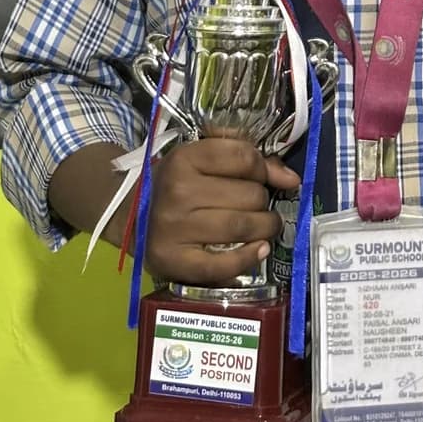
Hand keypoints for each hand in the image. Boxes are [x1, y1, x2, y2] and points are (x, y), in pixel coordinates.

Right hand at [145, 138, 300, 285]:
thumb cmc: (177, 182)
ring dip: (265, 228)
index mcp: (185, 158)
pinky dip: (249, 258)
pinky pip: (224, 264)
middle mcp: (178, 191)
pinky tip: (259, 250)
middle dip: (263, 200)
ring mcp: (175, 228)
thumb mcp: (203, 157)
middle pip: (249, 194)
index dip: (262, 168)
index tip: (261, 177)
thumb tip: (291, 179)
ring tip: (265, 227)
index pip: (244, 157)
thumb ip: (246, 158)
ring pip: (243, 226)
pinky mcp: (175, 262)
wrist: (131, 214)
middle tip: (258, 206)